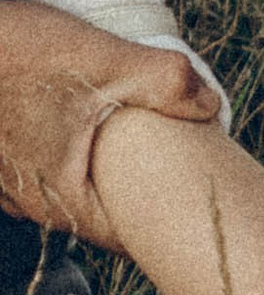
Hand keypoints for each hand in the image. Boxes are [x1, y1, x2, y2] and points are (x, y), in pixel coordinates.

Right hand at [0, 1, 219, 243]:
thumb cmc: (12, 56)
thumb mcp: (102, 60)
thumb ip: (165, 83)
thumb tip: (212, 105)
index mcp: (61, 200)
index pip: (131, 238)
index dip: (171, 225)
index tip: (204, 205)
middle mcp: (29, 204)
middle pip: (104, 215)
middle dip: (146, 196)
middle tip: (188, 169)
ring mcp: (7, 185)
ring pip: (74, 191)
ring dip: (106, 174)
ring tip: (148, 146)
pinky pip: (47, 169)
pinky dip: (74, 155)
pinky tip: (92, 126)